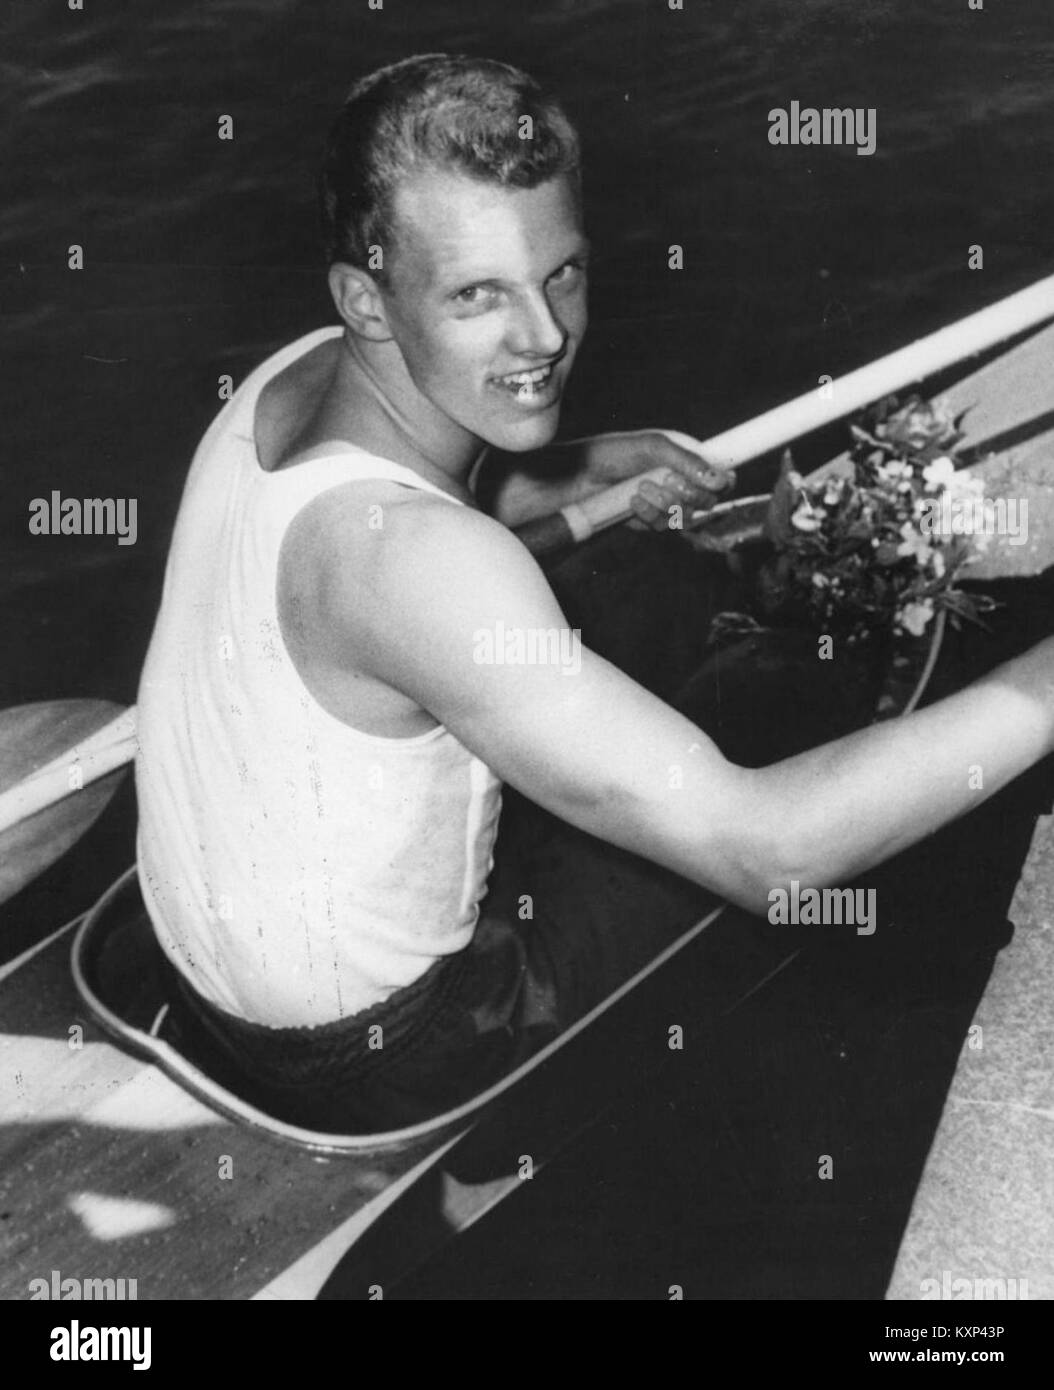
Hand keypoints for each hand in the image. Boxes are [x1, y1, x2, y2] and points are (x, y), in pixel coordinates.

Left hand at [578, 429, 731, 533]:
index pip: (723, 477)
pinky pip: (663, 526)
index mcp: (689, 460)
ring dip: (665, 503)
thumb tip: (720, 479)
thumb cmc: (616, 452)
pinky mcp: (651, 521)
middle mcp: (683, 483)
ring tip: (641, 486)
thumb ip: (689, 461)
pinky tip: (633, 501)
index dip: (724, 483)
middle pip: (708, 502)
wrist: (581, 475)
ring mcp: (668, 504)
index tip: (712, 483)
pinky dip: (649, 514)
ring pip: (686, 517)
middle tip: (667, 478)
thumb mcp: (654, 447)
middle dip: (688, 493)